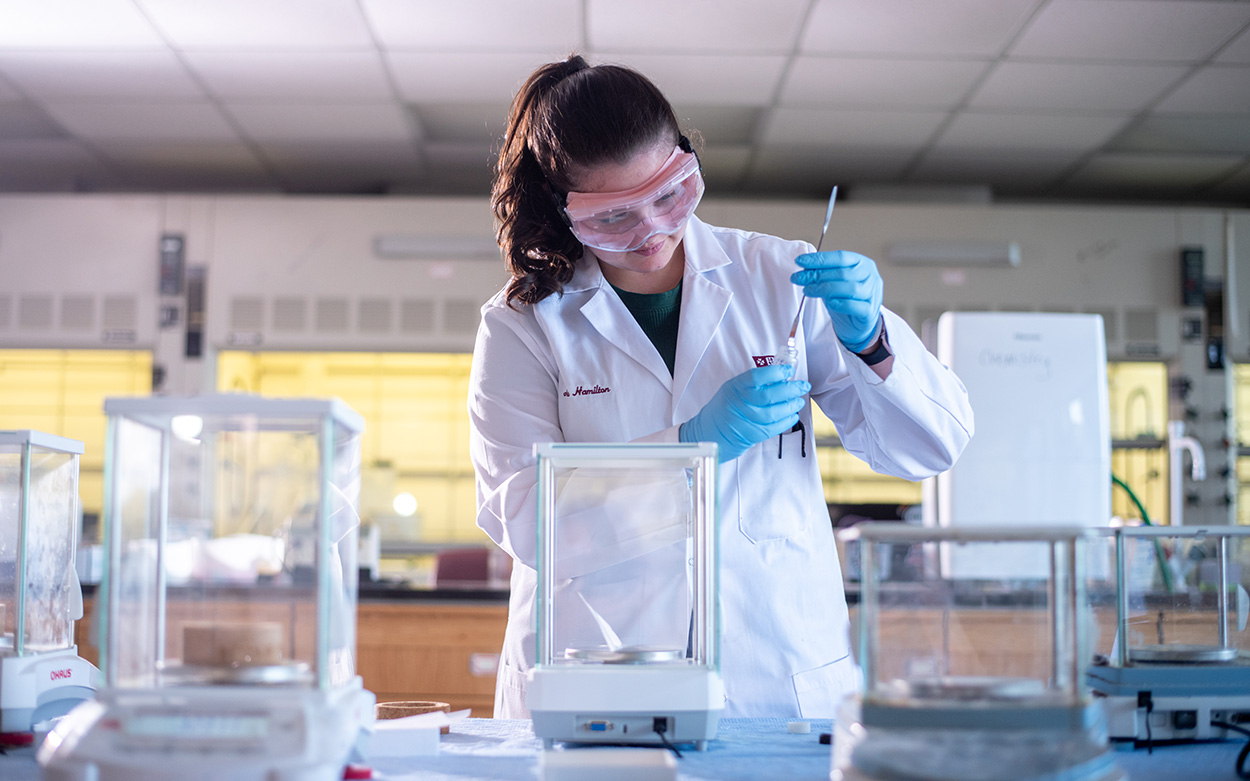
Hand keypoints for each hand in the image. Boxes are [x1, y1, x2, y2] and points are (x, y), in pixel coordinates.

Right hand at [680, 365, 808, 461]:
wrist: (711, 432)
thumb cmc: (725, 407)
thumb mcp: (733, 389)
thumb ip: (753, 383)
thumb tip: (780, 376)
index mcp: (735, 388)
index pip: (756, 377)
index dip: (775, 372)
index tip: (788, 371)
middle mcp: (740, 403)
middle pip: (770, 395)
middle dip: (791, 389)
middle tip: (803, 385)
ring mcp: (747, 420)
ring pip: (774, 412)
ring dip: (791, 406)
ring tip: (799, 401)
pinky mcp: (753, 434)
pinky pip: (774, 427)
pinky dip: (787, 421)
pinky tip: (793, 415)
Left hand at [791, 250, 882, 352]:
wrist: (856, 323)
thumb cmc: (845, 298)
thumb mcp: (832, 282)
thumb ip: (822, 274)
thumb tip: (803, 268)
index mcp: (862, 263)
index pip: (840, 257)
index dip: (820, 259)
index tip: (800, 261)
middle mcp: (870, 276)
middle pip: (843, 273)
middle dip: (817, 275)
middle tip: (798, 278)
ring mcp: (873, 294)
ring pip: (849, 289)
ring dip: (824, 289)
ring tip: (808, 290)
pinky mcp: (870, 312)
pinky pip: (854, 306)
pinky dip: (840, 304)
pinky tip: (829, 303)